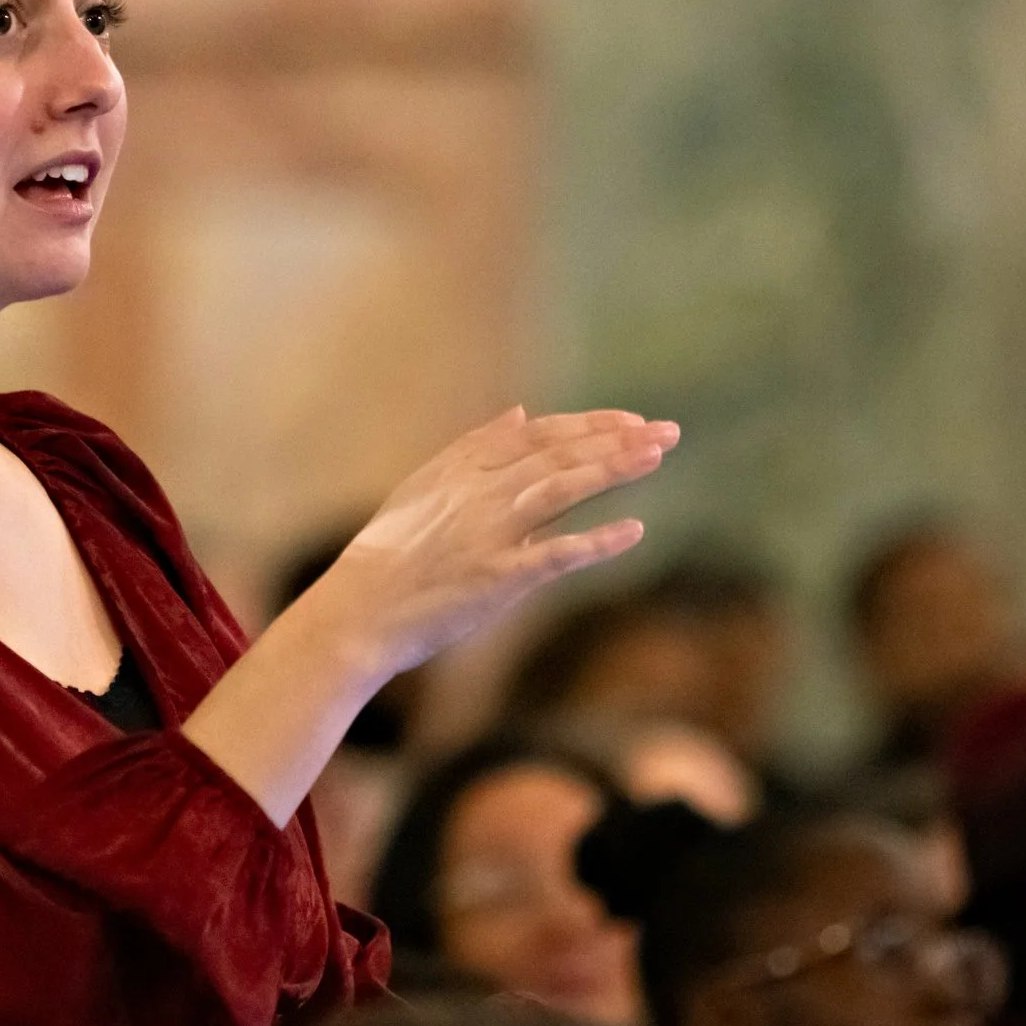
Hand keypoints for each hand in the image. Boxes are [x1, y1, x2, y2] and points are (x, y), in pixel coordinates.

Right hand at [302, 406, 677, 676]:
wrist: (357, 611)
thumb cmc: (387, 555)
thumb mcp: (422, 486)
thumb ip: (472, 448)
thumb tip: (519, 413)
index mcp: (462, 469)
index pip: (540, 435)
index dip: (590, 425)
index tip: (633, 421)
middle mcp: (479, 494)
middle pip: (559, 455)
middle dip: (617, 440)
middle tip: (669, 433)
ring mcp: (489, 534)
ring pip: (561, 488)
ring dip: (613, 469)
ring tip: (657, 458)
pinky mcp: (497, 578)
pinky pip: (556, 554)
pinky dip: (597, 541)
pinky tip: (634, 531)